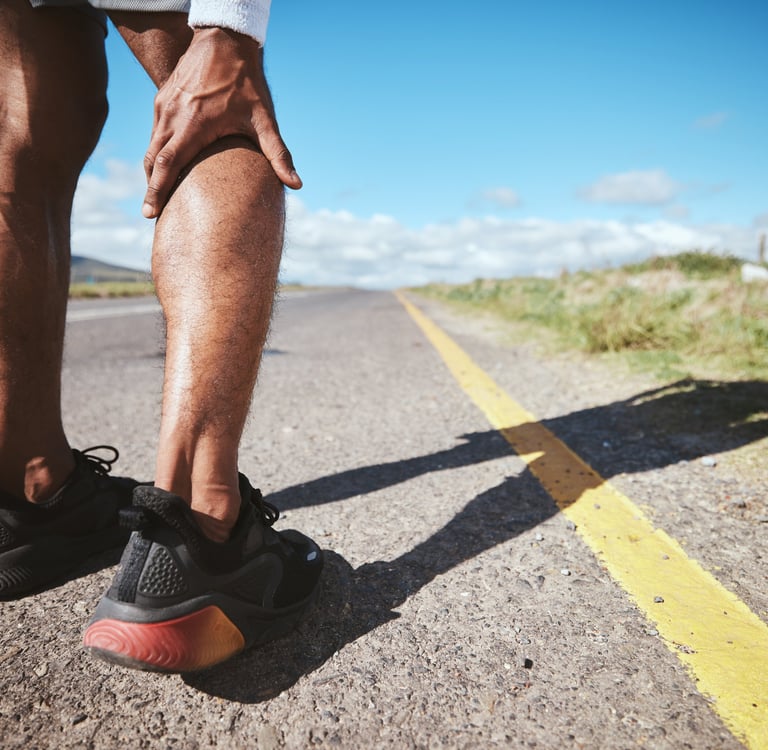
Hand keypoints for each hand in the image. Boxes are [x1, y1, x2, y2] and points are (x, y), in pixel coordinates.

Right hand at [142, 26, 300, 217]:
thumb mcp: (264, 120)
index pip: (167, 165)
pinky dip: (155, 151)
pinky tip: (163, 164)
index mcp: (193, 125)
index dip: (157, 191)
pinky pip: (154, 131)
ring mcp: (164, 106)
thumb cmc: (247, 82)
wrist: (225, 40)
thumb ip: (279, 155)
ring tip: (157, 193)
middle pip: (152, 160)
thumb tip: (297, 184)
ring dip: (152, 171)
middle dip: (151, 188)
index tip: (150, 213)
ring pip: (151, 146)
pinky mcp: (162, 99)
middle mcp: (172, 116)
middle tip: (151, 213)